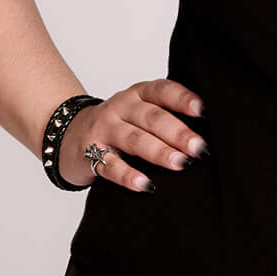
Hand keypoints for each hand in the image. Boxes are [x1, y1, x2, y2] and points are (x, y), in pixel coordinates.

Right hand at [61, 80, 205, 191]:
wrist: (69, 134)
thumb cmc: (120, 126)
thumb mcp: (140, 113)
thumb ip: (167, 117)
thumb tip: (207, 138)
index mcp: (138, 94)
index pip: (161, 90)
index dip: (182, 99)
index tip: (202, 110)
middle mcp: (120, 107)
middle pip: (151, 117)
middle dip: (177, 132)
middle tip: (198, 148)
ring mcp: (104, 130)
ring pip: (133, 139)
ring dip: (159, 151)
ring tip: (180, 164)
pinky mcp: (89, 154)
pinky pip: (110, 165)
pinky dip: (128, 176)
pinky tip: (146, 185)